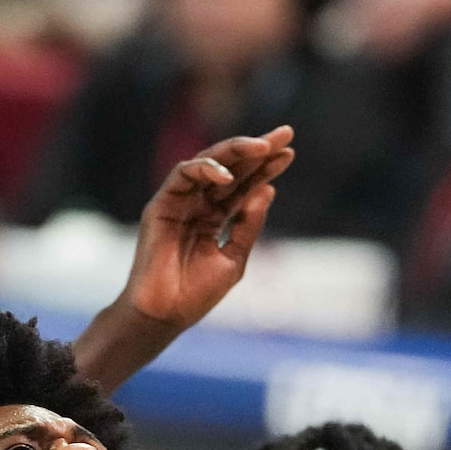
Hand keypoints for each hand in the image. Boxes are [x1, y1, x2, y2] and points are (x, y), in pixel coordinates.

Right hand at [118, 128, 294, 327]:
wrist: (165, 314)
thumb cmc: (196, 294)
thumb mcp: (234, 258)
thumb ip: (248, 224)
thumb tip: (269, 191)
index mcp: (215, 218)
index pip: (244, 186)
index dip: (266, 169)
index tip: (290, 152)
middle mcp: (198, 205)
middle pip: (231, 169)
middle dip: (257, 150)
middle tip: (284, 134)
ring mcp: (179, 203)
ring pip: (208, 164)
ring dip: (235, 152)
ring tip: (263, 148)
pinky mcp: (161, 205)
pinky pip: (182, 176)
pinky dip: (204, 170)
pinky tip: (227, 174)